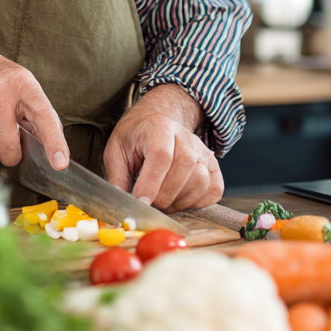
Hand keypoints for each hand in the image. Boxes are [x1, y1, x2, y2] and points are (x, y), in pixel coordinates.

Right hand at [0, 14, 69, 170]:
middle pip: (9, 145)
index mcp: (24, 84)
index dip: (53, 143)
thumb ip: (35, 117)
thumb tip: (53, 155)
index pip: (44, 116)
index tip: (60, 165)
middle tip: (12, 151)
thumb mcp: (22, 88)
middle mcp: (1, 90)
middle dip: (11, 155)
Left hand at [103, 84, 222, 212]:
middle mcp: (184, 136)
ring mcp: (201, 150)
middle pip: (185, 166)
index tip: (141, 201)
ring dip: (181, 200)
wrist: (153, 124)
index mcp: (158, 127)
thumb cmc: (134, 138)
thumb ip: (117, 177)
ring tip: (163, 202)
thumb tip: (121, 205)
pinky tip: (181, 200)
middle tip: (151, 203)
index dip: (152, 182)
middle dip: (166, 194)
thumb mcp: (116, 151)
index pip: (161, 155)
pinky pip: (214, 189)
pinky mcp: (212, 165)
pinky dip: (199, 202)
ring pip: (201, 179)